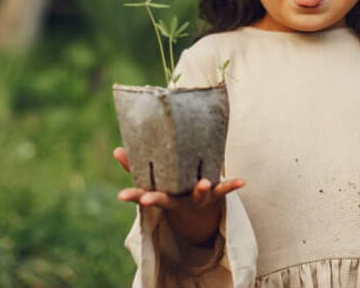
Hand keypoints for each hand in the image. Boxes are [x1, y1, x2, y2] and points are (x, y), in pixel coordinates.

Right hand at [113, 147, 244, 244]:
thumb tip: (117, 150)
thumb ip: (136, 166)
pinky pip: (224, 190)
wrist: (197, 211)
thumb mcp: (154, 180)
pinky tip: (242, 181)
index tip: (121, 196)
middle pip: (167, 201)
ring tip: (203, 183)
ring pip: (198, 196)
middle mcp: (178, 200)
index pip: (144, 195)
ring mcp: (197, 199)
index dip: (133, 196)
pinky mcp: (214, 195)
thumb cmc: (171, 187)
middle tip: (148, 199)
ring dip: (200, 190)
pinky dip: (232, 185)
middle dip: (157, 200)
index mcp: (162, 195)